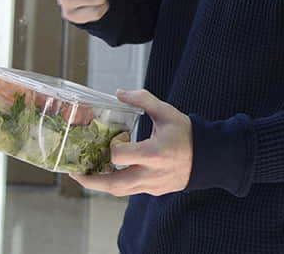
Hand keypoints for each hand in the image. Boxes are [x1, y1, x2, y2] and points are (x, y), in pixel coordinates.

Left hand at [69, 89, 192, 196]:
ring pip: (120, 190)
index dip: (111, 148)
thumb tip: (119, 92)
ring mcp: (152, 185)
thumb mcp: (166, 112)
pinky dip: (118, 182)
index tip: (112, 139)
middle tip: (75, 172)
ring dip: (101, 184)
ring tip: (87, 174)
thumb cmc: (187, 133)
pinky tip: (110, 172)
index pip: (120, 156)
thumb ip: (143, 99)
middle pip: (114, 184)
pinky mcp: (155, 191)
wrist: (208, 158)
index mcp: (153, 153)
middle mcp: (150, 173)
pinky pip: (131, 190)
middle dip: (91, 181)